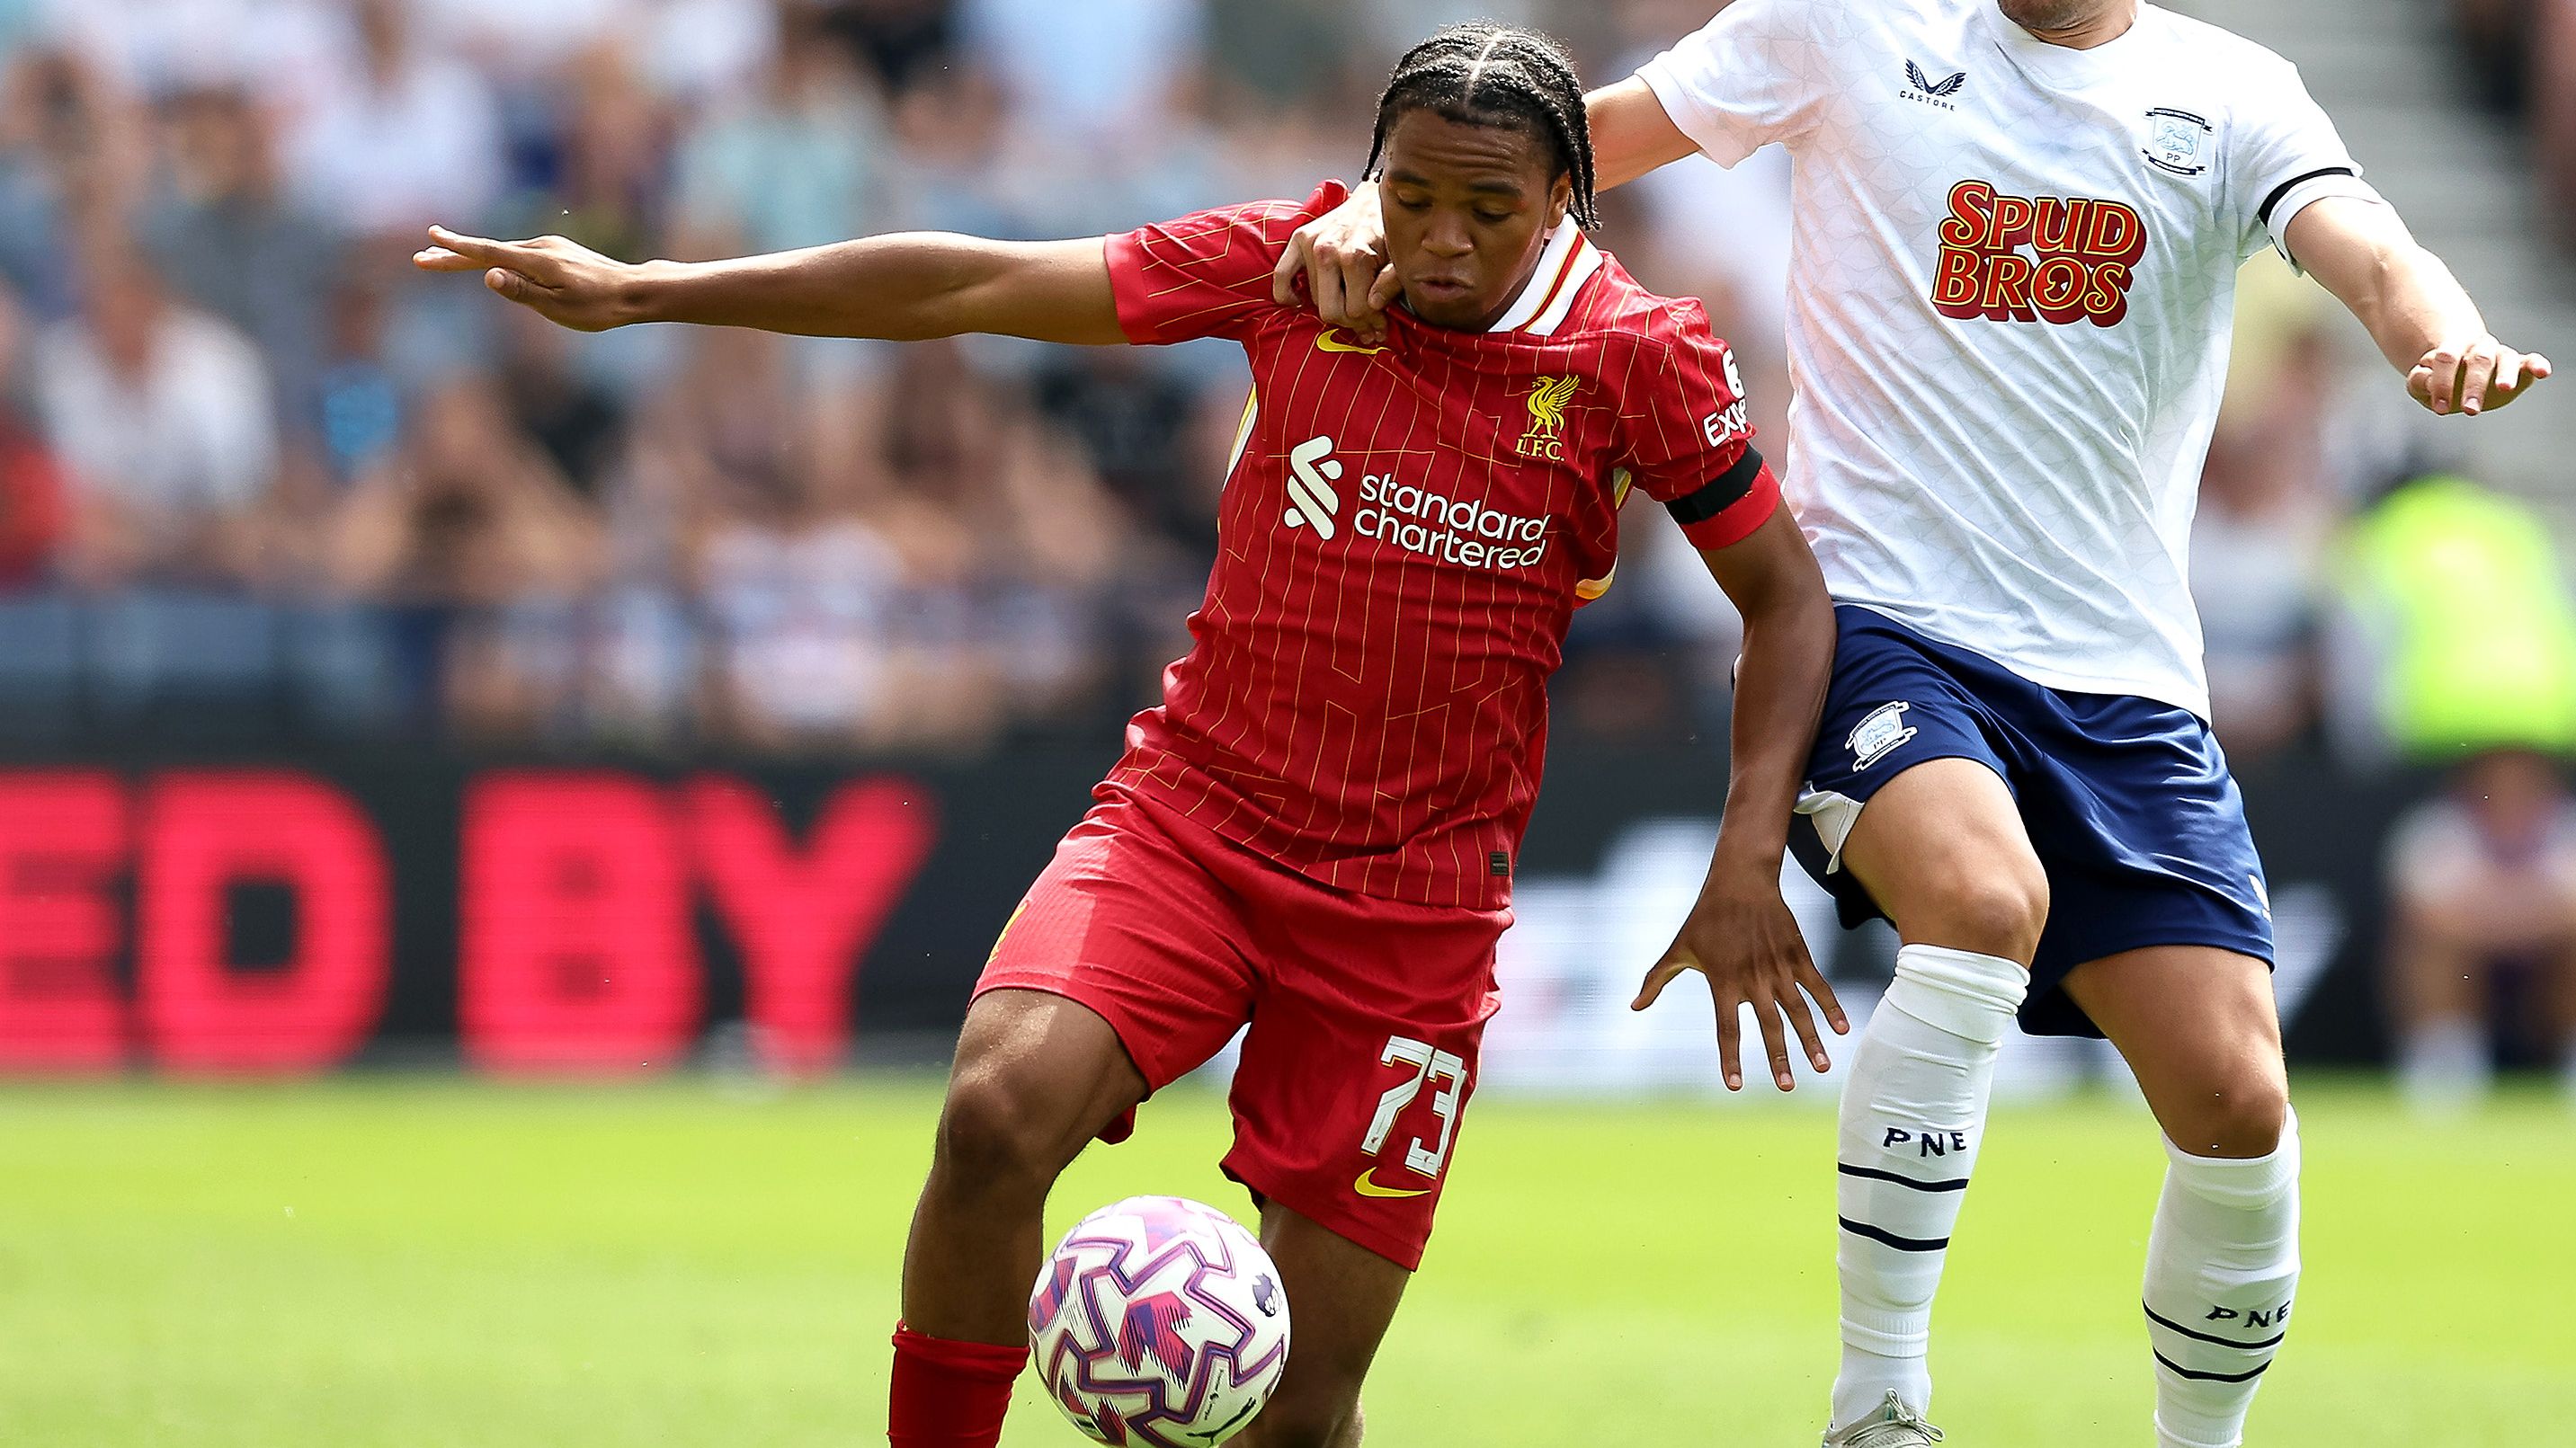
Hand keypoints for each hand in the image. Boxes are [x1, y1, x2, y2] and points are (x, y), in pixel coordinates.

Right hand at [412, 226, 641, 332]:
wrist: (635, 291)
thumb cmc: (599, 307)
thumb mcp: (558, 307)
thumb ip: (521, 291)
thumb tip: (487, 276)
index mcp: (537, 260)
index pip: (488, 252)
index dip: (457, 247)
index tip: (431, 238)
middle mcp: (540, 247)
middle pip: (489, 251)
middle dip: (454, 254)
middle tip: (422, 257)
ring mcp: (550, 247)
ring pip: (504, 253)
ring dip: (474, 257)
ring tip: (444, 260)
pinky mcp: (557, 252)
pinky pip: (519, 256)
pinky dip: (498, 259)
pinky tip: (490, 267)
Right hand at [1269, 187, 1399, 338]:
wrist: (1373, 200)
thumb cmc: (1388, 233)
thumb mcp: (1400, 259)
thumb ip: (1392, 283)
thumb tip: (1374, 305)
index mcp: (1355, 256)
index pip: (1356, 310)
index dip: (1371, 322)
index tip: (1380, 324)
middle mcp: (1327, 250)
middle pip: (1331, 311)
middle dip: (1351, 322)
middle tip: (1366, 322)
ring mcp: (1309, 244)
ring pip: (1313, 301)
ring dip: (1332, 307)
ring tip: (1350, 306)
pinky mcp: (1297, 239)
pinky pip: (1281, 277)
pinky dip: (1288, 295)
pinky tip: (1301, 301)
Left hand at [1633, 878, 1847, 1091]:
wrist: (1740, 880)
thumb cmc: (1705, 918)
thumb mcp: (1678, 949)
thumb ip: (1657, 980)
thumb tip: (1633, 1007)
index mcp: (1722, 981)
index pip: (1726, 1028)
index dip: (1731, 1058)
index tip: (1735, 1086)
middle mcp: (1752, 979)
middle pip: (1768, 1026)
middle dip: (1779, 1059)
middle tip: (1786, 1087)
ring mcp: (1778, 967)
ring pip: (1798, 1011)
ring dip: (1811, 1041)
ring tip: (1822, 1067)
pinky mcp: (1797, 955)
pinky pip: (1817, 986)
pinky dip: (1831, 1007)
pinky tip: (1843, 1030)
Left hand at [2409, 335, 2552, 415]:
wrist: (2458, 371)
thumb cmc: (2438, 379)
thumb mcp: (2422, 382)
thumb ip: (2421, 381)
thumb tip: (2428, 381)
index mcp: (2452, 346)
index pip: (2447, 358)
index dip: (2442, 382)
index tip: (2440, 409)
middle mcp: (2478, 346)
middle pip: (2478, 359)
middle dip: (2474, 385)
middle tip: (2470, 410)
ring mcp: (2500, 354)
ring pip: (2506, 358)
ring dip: (2505, 374)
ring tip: (2504, 389)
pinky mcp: (2518, 365)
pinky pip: (2530, 360)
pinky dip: (2537, 365)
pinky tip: (2543, 373)